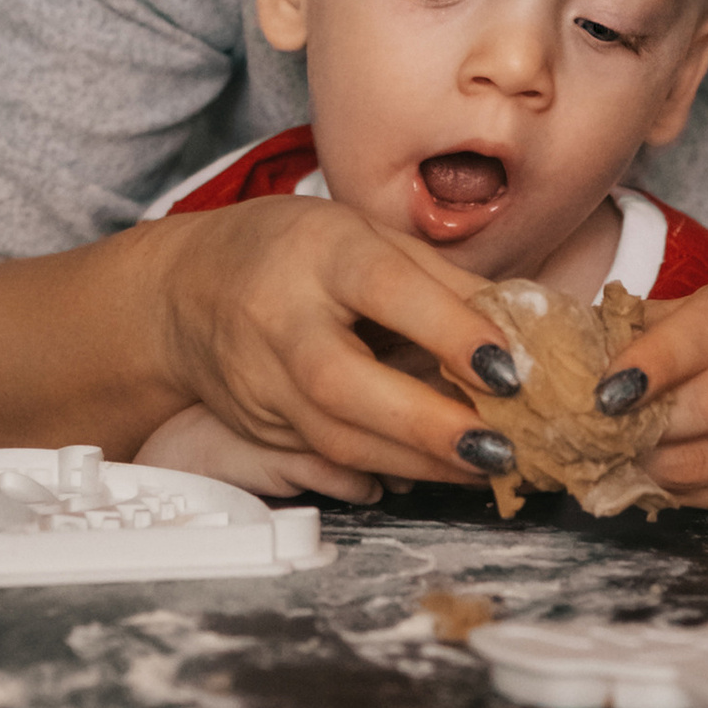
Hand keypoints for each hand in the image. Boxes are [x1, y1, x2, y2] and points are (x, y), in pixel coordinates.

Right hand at [146, 195, 526, 491]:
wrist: (185, 291)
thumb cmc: (293, 252)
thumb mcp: (367, 237)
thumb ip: (442, 282)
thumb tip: (522, 331)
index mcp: (319, 252)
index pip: (385, 289)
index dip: (448, 329)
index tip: (509, 367)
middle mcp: (280, 318)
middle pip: (344, 382)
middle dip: (427, 424)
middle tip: (501, 448)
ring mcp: (260, 380)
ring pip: (335, 437)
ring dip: (420, 462)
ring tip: (489, 468)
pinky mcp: (257, 424)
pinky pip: (326, 457)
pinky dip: (390, 469)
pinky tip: (440, 470)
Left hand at [604, 265, 707, 516]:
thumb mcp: (688, 320)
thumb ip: (635, 332)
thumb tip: (565, 358)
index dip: (657, 359)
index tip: (607, 389)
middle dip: (653, 423)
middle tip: (605, 433)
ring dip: (653, 465)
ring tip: (622, 457)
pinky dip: (674, 490)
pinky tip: (656, 476)